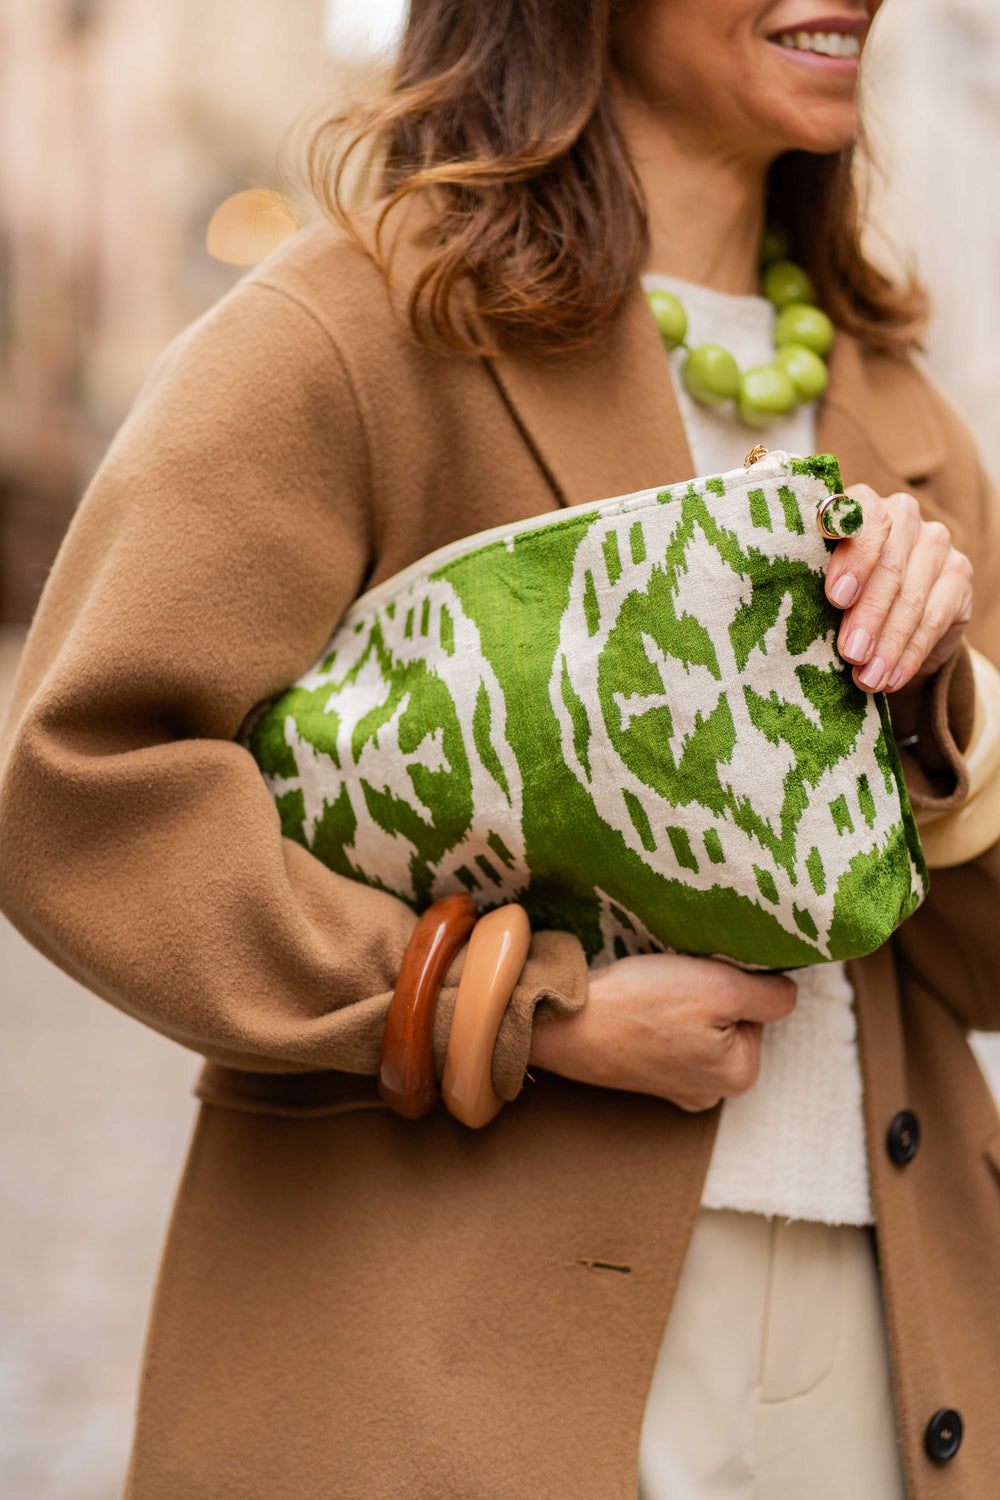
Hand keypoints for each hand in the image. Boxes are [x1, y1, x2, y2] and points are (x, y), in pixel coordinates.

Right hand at [527, 952, 796, 1110]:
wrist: (566, 1021)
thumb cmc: (641, 1003)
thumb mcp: (721, 987)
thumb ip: (771, 993)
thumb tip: (787, 993)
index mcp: (740, 1075)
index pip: (760, 1006)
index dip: (731, 982)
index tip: (697, 980)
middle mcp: (712, 1092)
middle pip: (731, 1019)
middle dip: (708, 995)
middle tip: (673, 984)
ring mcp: (676, 1087)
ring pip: (700, 1025)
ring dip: (682, 1003)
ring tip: (653, 995)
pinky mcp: (646, 1074)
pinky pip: (669, 1036)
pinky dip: (658, 1018)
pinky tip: (638, 1011)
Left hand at [825, 486, 973, 709]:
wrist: (891, 624)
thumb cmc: (839, 599)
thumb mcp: (821, 588)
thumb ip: (813, 584)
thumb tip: (793, 614)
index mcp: (858, 505)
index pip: (859, 519)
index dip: (851, 559)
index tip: (837, 598)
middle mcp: (900, 515)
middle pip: (888, 564)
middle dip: (867, 614)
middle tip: (851, 653)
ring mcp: (933, 541)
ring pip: (911, 595)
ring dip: (888, 643)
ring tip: (867, 678)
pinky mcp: (959, 572)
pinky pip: (935, 618)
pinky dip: (910, 653)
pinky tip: (891, 677)